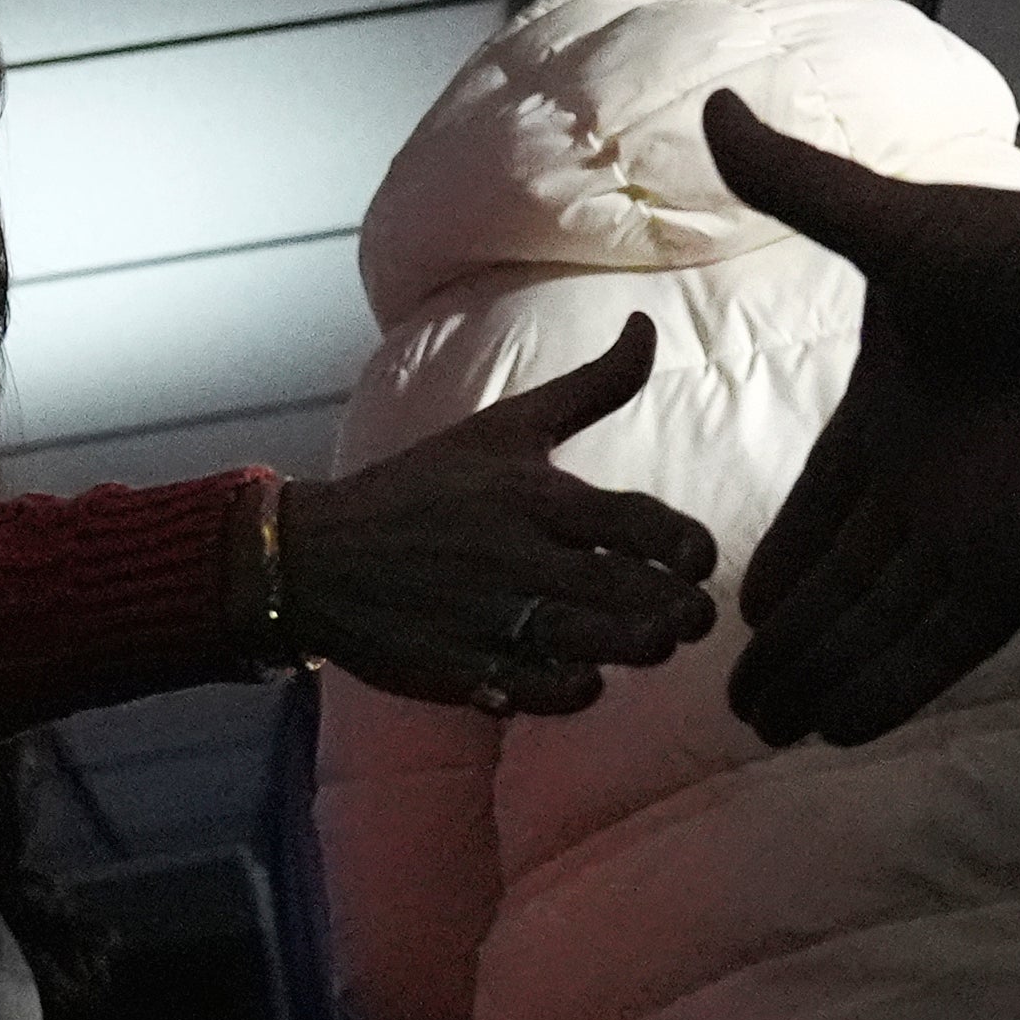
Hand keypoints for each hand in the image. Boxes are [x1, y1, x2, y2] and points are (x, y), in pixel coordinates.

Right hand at [286, 314, 719, 715]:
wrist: (318, 557)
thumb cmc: (421, 488)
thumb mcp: (504, 428)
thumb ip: (591, 387)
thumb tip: (646, 324)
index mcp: (535, 497)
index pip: (638, 523)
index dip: (687, 547)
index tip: (701, 562)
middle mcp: (519, 559)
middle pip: (631, 595)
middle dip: (678, 611)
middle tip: (691, 616)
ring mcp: (492, 620)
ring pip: (596, 647)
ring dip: (638, 649)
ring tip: (649, 643)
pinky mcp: (467, 670)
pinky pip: (542, 694)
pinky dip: (574, 691)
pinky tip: (585, 676)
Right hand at [698, 89, 1019, 746]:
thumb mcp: (897, 227)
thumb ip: (801, 188)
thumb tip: (716, 106)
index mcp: (893, 420)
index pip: (817, 508)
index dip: (778, 559)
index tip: (733, 605)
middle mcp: (925, 492)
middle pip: (840, 588)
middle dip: (786, 642)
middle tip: (730, 693)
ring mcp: (967, 542)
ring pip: (875, 630)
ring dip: (822, 678)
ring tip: (764, 725)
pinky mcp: (1013, 580)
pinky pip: (933, 652)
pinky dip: (887, 692)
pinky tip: (837, 731)